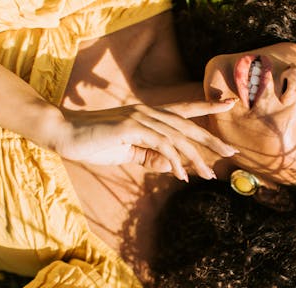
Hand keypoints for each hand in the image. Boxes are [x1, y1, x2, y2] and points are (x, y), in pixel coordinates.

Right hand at [56, 100, 237, 180]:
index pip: (183, 110)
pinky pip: (161, 145)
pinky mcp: (130, 128)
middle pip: (187, 124)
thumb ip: (150, 157)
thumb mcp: (128, 153)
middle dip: (211, 138)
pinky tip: (182, 175)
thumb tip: (174, 166)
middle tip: (231, 151)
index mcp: (148, 115)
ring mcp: (139, 118)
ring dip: (195, 158)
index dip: (206, 105)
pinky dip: (174, 161)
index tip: (228, 104)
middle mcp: (148, 112)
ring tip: (208, 174)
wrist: (64, 134)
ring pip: (178, 137)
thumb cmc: (95, 142)